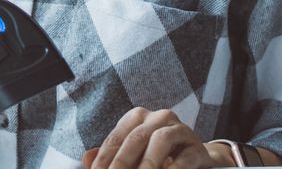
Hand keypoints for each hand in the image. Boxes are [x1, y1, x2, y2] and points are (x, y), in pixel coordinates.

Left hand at [81, 108, 216, 168]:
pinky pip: (184, 157)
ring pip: (161, 140)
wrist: (194, 157)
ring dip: (148, 162)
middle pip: (136, 137)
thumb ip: (110, 156)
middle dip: (122, 161)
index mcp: (137, 117)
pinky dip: (173, 168)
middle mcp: (158, 117)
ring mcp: (179, 129)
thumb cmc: (157, 154)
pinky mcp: (196, 146)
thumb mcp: (132, 154)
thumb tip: (86, 160)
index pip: (116, 137)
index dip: (104, 158)